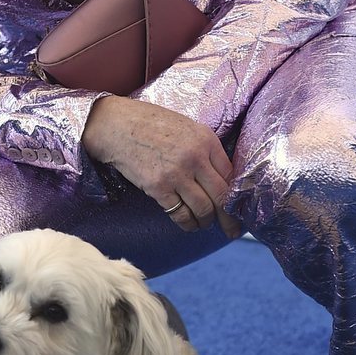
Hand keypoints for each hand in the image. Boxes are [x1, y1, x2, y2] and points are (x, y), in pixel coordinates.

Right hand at [82, 96, 241, 236]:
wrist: (116, 126)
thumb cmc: (150, 124)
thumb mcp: (186, 128)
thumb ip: (204, 149)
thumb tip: (219, 177)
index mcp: (206, 140)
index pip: (231, 175)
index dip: (236, 196)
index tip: (239, 209)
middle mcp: (195, 157)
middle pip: (222, 196)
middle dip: (229, 218)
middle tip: (231, 230)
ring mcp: (177, 174)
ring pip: (203, 208)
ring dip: (206, 221)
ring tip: (204, 224)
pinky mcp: (158, 188)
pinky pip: (180, 214)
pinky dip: (187, 223)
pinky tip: (189, 224)